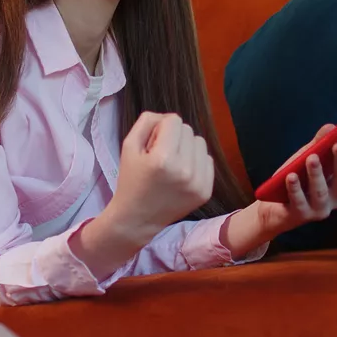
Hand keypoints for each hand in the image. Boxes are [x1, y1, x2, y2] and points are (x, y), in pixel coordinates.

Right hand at [104, 112, 213, 242]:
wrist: (137, 218)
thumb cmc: (130, 180)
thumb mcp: (128, 146)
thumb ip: (147, 122)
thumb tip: (166, 117)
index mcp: (162, 159)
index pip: (173, 120)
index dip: (160, 128)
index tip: (152, 144)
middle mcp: (184, 170)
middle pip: (188, 130)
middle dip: (173, 137)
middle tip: (160, 155)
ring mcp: (198, 182)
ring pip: (200, 143)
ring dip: (186, 147)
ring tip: (172, 163)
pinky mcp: (206, 191)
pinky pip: (208, 160)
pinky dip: (195, 162)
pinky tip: (181, 173)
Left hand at [256, 124, 336, 232]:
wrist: (273, 207)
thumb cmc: (295, 180)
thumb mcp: (306, 157)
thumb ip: (318, 144)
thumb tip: (331, 127)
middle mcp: (335, 197)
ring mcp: (320, 208)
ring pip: (322, 191)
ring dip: (317, 174)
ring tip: (311, 158)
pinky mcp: (302, 215)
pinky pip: (299, 201)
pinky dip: (295, 188)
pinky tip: (291, 177)